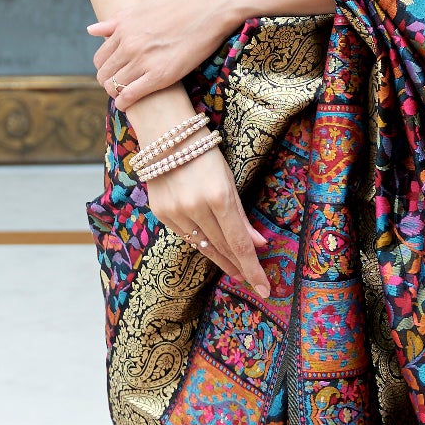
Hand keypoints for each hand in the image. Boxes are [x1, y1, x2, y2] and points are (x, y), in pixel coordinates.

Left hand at [90, 0, 236, 107]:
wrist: (210, 8)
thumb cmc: (181, 4)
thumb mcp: (144, 6)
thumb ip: (117, 20)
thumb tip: (91, 30)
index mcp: (123, 28)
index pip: (100, 57)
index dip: (105, 68)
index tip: (114, 73)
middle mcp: (129, 45)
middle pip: (104, 74)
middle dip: (108, 82)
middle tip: (118, 86)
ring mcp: (143, 61)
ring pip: (114, 86)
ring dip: (116, 93)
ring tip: (124, 96)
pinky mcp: (160, 75)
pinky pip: (131, 95)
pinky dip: (125, 102)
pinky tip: (127, 104)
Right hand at [149, 142, 271, 305]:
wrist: (165, 135)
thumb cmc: (205, 153)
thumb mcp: (229, 181)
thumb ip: (242, 216)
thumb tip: (259, 244)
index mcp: (218, 197)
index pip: (239, 243)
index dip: (252, 268)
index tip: (264, 289)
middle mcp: (195, 208)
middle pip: (222, 248)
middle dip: (239, 267)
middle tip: (252, 282)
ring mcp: (175, 212)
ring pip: (203, 246)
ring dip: (221, 260)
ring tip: (236, 271)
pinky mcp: (161, 213)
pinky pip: (186, 236)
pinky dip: (201, 244)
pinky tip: (212, 249)